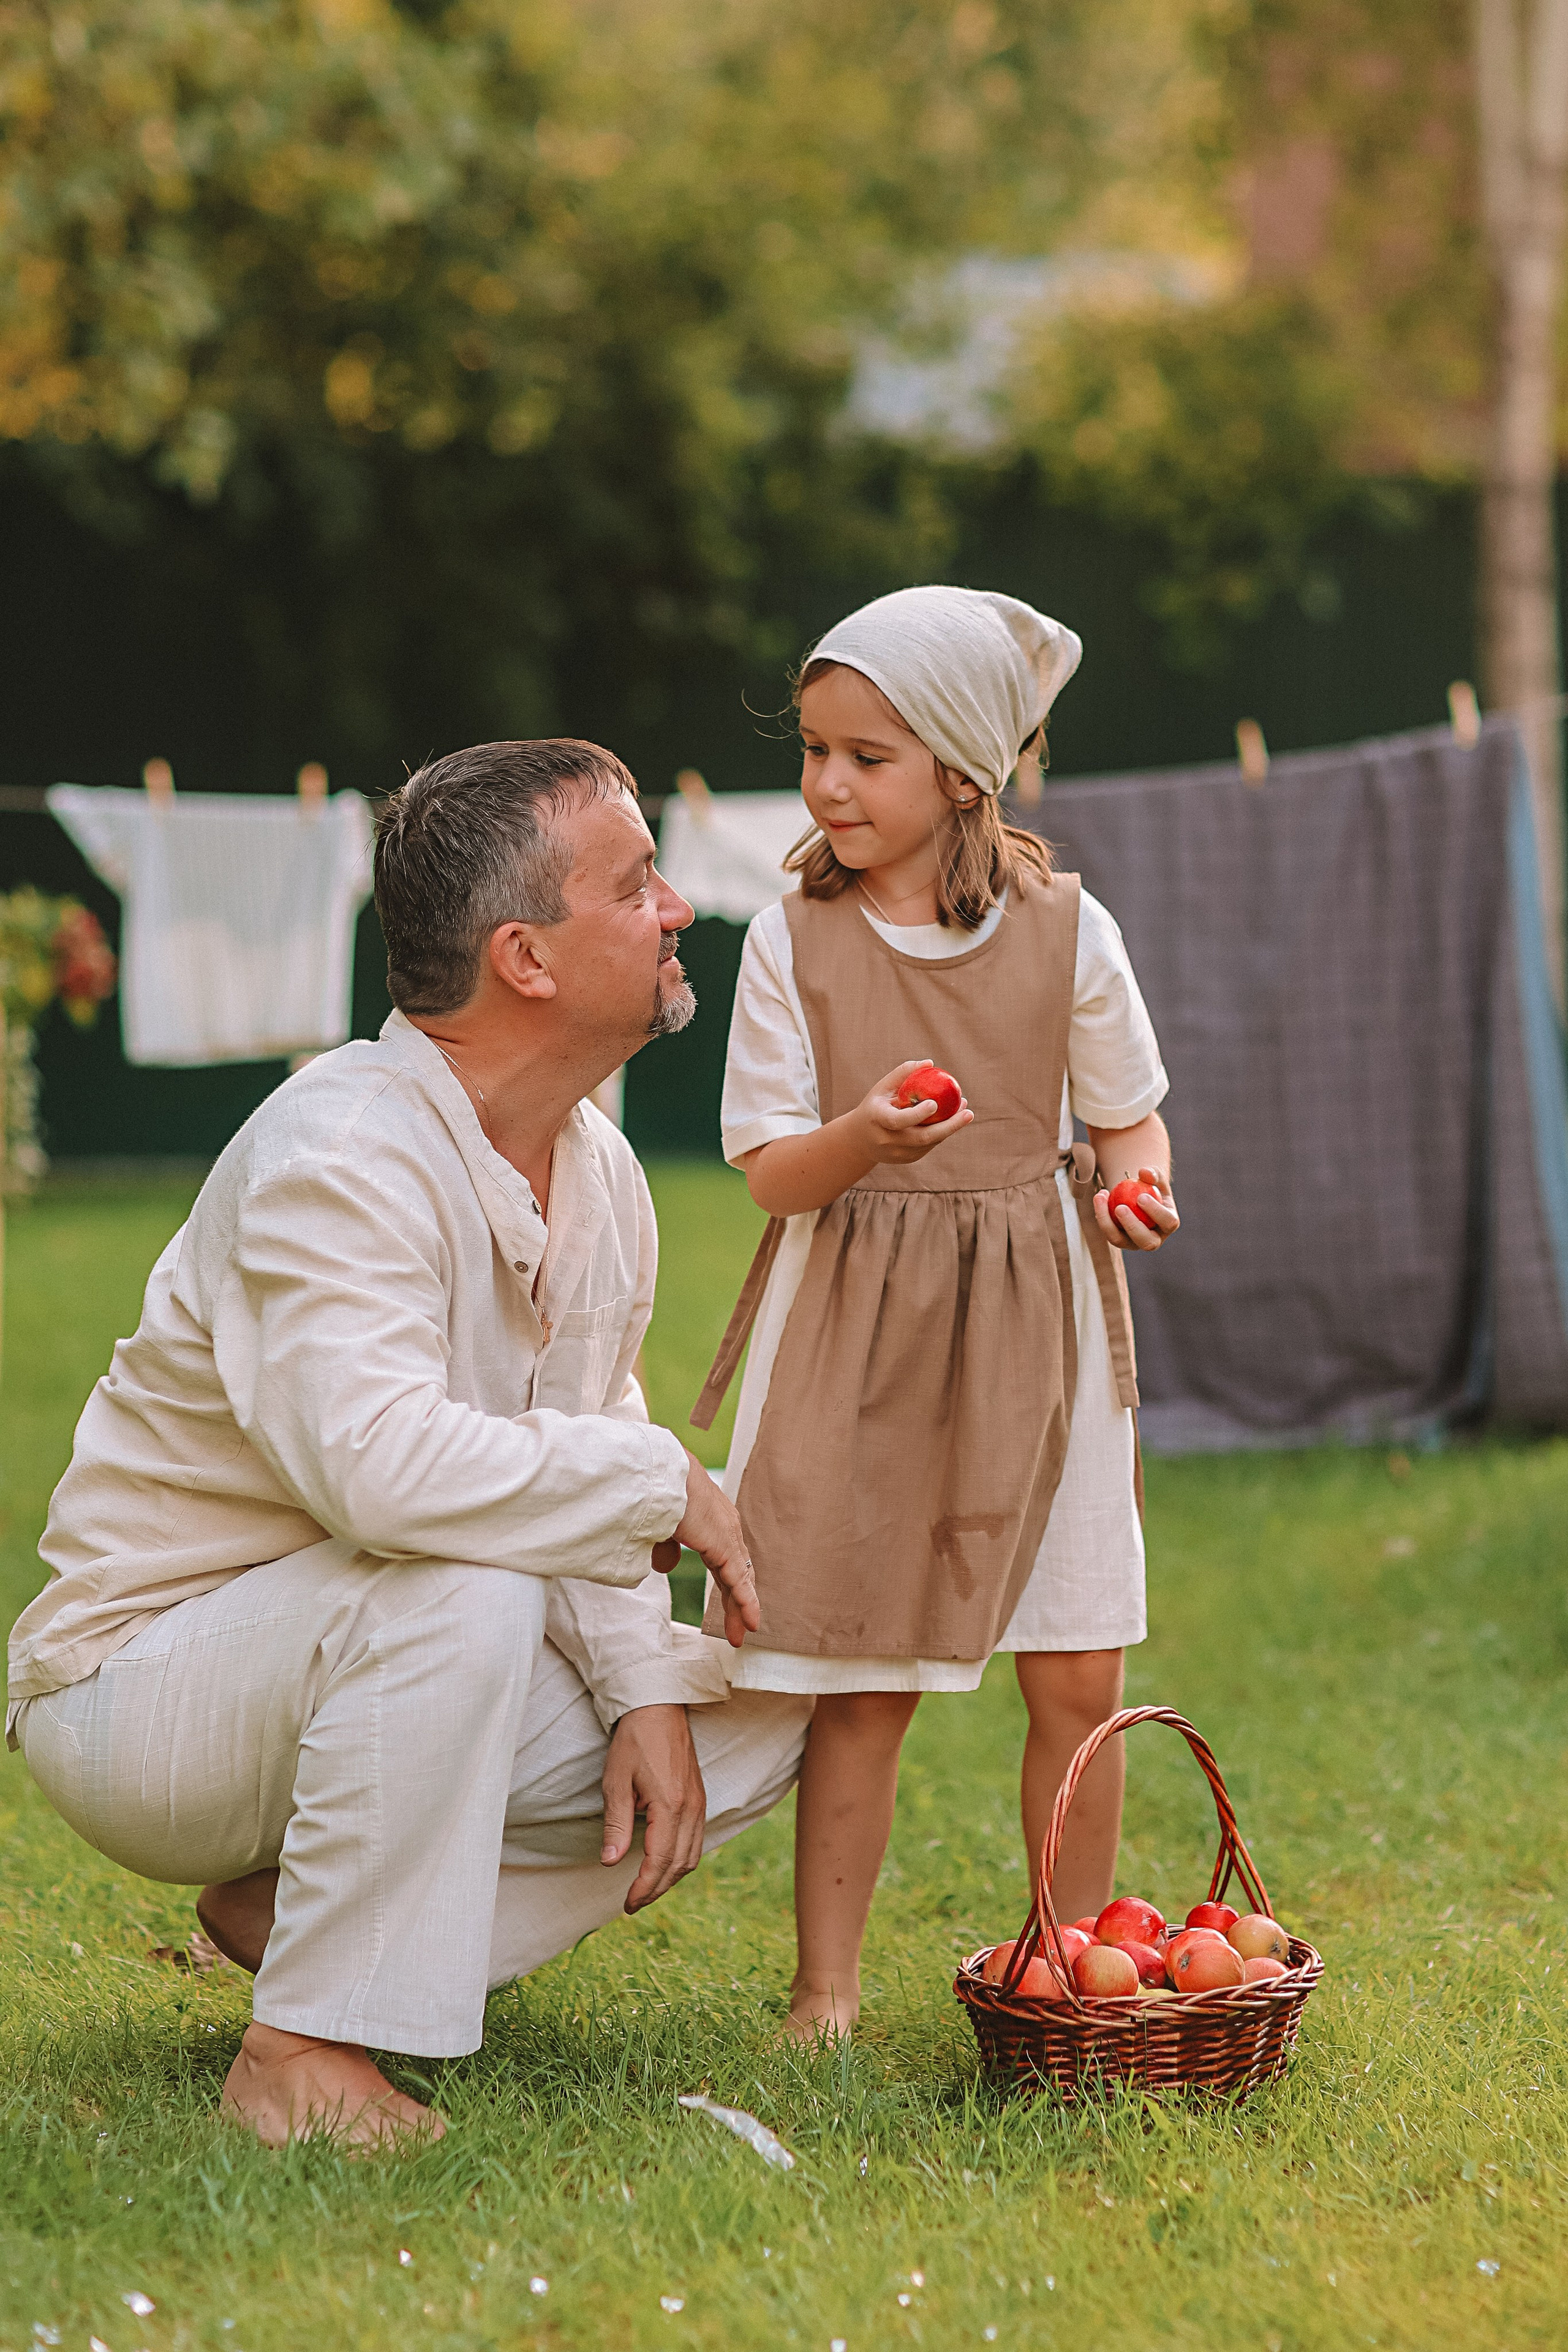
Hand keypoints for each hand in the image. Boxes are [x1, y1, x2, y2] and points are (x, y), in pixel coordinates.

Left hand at [600, 1704, 706, 1911]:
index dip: (644, 1887)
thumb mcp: (616, 1781)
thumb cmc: (634, 1741)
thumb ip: (616, 1825)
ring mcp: (700, 1803)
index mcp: (672, 1804)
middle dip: (657, 1889)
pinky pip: (697, 1840)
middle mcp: (692, 1808)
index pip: (660, 1860)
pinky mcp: (700, 1798)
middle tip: (633, 1902)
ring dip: (671, 1877)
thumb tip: (610, 1862)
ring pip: (692, 1856)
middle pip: (680, 1864)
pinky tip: (664, 1863)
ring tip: (646, 1888)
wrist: (659, 1708)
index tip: (628, 1904)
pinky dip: (682, 1860)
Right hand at [651, 1453, 759, 1646]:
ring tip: (745, 1632)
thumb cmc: (652, 1488)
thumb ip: (665, 1546)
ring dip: (741, 1608)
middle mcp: (725, 1526)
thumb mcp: (658, 1525)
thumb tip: (667, 1567)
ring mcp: (727, 1534)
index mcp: (710, 1520)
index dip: (727, 1586)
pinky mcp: (723, 1543)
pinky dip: (745, 1602)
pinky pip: (737, 1579)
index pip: (725, 1560)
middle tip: (740, 1629)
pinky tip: (751, 1622)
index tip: (727, 1610)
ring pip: (739, 1578)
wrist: (655, 1471)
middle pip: (736, 1572)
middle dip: (736, 1602)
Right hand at [854, 1059, 972, 1166]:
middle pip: (921, 1138)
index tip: (935, 1103)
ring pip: (929, 1142)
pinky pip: (929, 1146)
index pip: (898, 1121)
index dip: (917, 1114)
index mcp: (877, 1120)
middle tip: (968, 1112)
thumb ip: (904, 1073)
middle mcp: (886, 1140)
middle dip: (948, 1126)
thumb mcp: (883, 1087)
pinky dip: (942, 1133)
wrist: (860, 1140)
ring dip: (950, 1128)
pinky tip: (952, 1120)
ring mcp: (897, 1154)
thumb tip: (930, 1064)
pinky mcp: (907, 1159)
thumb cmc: (876, 1105)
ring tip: (965, 1111)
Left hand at [1093, 1165, 1179, 1251]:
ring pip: (1120, 1241)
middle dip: (1133, 1226)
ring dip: (1108, 1222)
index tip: (1141, 1196)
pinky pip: (1108, 1232)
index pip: (1168, 1222)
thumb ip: (1153, 1173)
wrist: (1137, 1196)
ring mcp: (1135, 1243)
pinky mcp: (1119, 1241)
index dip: (1156, 1212)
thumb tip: (1144, 1173)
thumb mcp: (1154, 1177)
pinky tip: (1099, 1197)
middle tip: (1120, 1207)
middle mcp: (1155, 1239)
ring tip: (1101, 1197)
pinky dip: (1101, 1216)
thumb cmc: (1150, 1186)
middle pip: (1147, 1242)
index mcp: (1169, 1223)